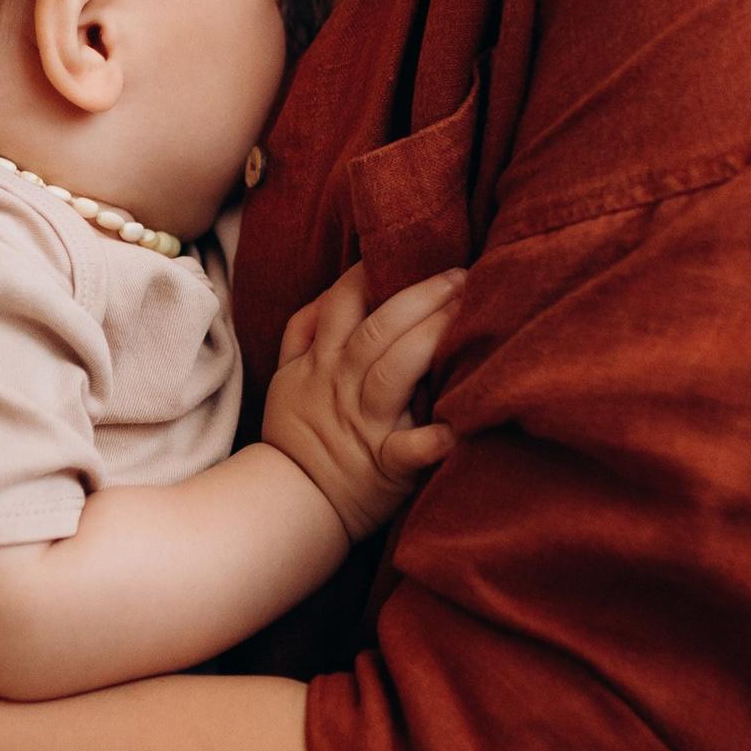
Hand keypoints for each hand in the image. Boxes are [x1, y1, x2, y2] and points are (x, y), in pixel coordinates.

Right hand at [261, 264, 461, 542]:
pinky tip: (457, 430)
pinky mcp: (384, 465)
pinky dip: (430, 442)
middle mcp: (344, 386)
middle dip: (418, 298)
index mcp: (323, 363)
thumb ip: (304, 331)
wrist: (292, 499)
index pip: (343, 305)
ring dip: (428, 342)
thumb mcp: (285, 376)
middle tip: (460, 275)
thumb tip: (332, 290)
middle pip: (377, 331)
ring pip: (392, 374)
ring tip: (465, 314)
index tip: (403, 250)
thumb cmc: (298, 431)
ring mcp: (365, 425)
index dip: (369, 275)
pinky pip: (406, 452)